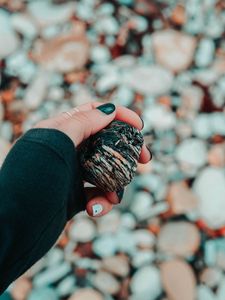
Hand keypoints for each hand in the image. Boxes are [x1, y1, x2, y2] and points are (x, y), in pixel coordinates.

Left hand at [33, 101, 151, 216]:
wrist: (14, 225)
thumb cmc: (32, 178)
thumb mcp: (58, 141)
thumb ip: (83, 123)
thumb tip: (109, 110)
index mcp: (59, 131)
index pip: (94, 114)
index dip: (118, 116)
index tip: (139, 125)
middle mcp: (66, 150)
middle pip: (105, 143)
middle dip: (125, 151)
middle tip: (145, 159)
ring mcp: (70, 174)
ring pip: (105, 171)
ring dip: (115, 183)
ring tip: (113, 197)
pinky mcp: (73, 197)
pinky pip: (96, 195)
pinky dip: (102, 202)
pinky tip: (94, 209)